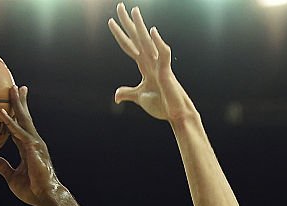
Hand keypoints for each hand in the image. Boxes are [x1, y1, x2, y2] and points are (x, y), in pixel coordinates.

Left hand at [0, 86, 61, 205]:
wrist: (45, 197)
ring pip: (24, 120)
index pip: (20, 126)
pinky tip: (2, 113)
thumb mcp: (12, 178)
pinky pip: (18, 133)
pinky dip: (10, 123)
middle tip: (15, 86)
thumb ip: (3, 167)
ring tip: (11, 89)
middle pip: (25, 118)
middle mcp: (33, 142)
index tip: (13, 103)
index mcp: (27, 148)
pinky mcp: (32, 149)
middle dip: (20, 101)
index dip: (16, 114)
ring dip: (16, 104)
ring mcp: (34, 144)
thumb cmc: (32, 190)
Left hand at [108, 3, 192, 122]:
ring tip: (134, 11)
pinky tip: (151, 31)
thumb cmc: (162, 104)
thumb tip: (116, 96)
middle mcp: (151, 61)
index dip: (119, 34)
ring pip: (147, 41)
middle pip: (136, 38)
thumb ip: (128, 93)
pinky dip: (158, 43)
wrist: (176, 113)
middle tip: (119, 6)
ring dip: (140, 26)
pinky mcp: (166, 72)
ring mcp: (159, 65)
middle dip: (128, 22)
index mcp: (144, 65)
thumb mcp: (140, 97)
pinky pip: (163, 54)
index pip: (129, 46)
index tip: (110, 21)